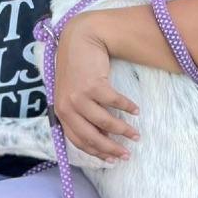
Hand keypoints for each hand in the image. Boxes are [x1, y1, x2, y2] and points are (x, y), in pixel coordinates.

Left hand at [53, 16, 140, 162]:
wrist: (79, 38)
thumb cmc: (77, 67)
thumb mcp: (71, 93)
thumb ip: (79, 114)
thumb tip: (101, 135)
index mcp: (61, 112)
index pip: (79, 141)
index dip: (96, 152)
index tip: (111, 160)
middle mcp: (67, 107)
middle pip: (91, 137)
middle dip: (111, 148)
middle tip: (126, 155)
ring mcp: (79, 96)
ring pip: (105, 122)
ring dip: (123, 130)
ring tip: (136, 135)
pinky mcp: (93, 85)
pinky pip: (114, 102)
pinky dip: (127, 107)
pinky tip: (136, 111)